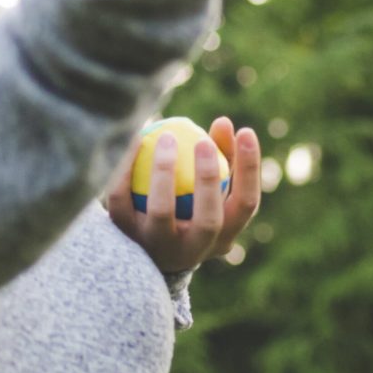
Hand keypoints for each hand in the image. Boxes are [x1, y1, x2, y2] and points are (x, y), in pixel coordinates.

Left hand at [103, 115, 262, 272]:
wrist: (142, 249)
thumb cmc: (189, 208)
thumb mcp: (210, 189)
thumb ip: (221, 157)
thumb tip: (224, 122)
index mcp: (222, 238)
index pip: (245, 205)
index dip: (250, 168)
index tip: (245, 130)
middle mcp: (192, 251)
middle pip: (208, 220)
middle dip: (208, 179)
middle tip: (203, 141)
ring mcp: (156, 247)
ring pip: (161, 212)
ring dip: (165, 171)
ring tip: (167, 137)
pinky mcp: (123, 235)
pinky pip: (122, 198)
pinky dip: (127, 167)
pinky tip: (138, 138)